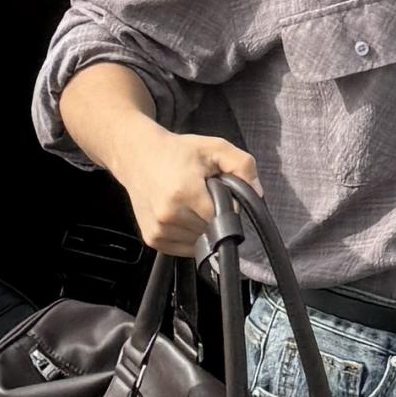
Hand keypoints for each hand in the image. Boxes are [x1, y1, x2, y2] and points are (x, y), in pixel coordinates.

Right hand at [117, 127, 263, 257]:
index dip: (227, 207)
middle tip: (201, 194)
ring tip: (189, 203)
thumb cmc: (177, 152)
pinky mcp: (152, 239)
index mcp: (185, 192)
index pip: (223, 217)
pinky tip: (182, 215)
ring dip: (201, 228)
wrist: (137, 156)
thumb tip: (257, 192)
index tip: (217, 193)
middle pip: (211, 231)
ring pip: (199, 242)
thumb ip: (242, 165)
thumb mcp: (215, 148)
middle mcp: (169, 214)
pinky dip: (189, 236)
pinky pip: (184, 248)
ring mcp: (159, 229)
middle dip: (213, 216)